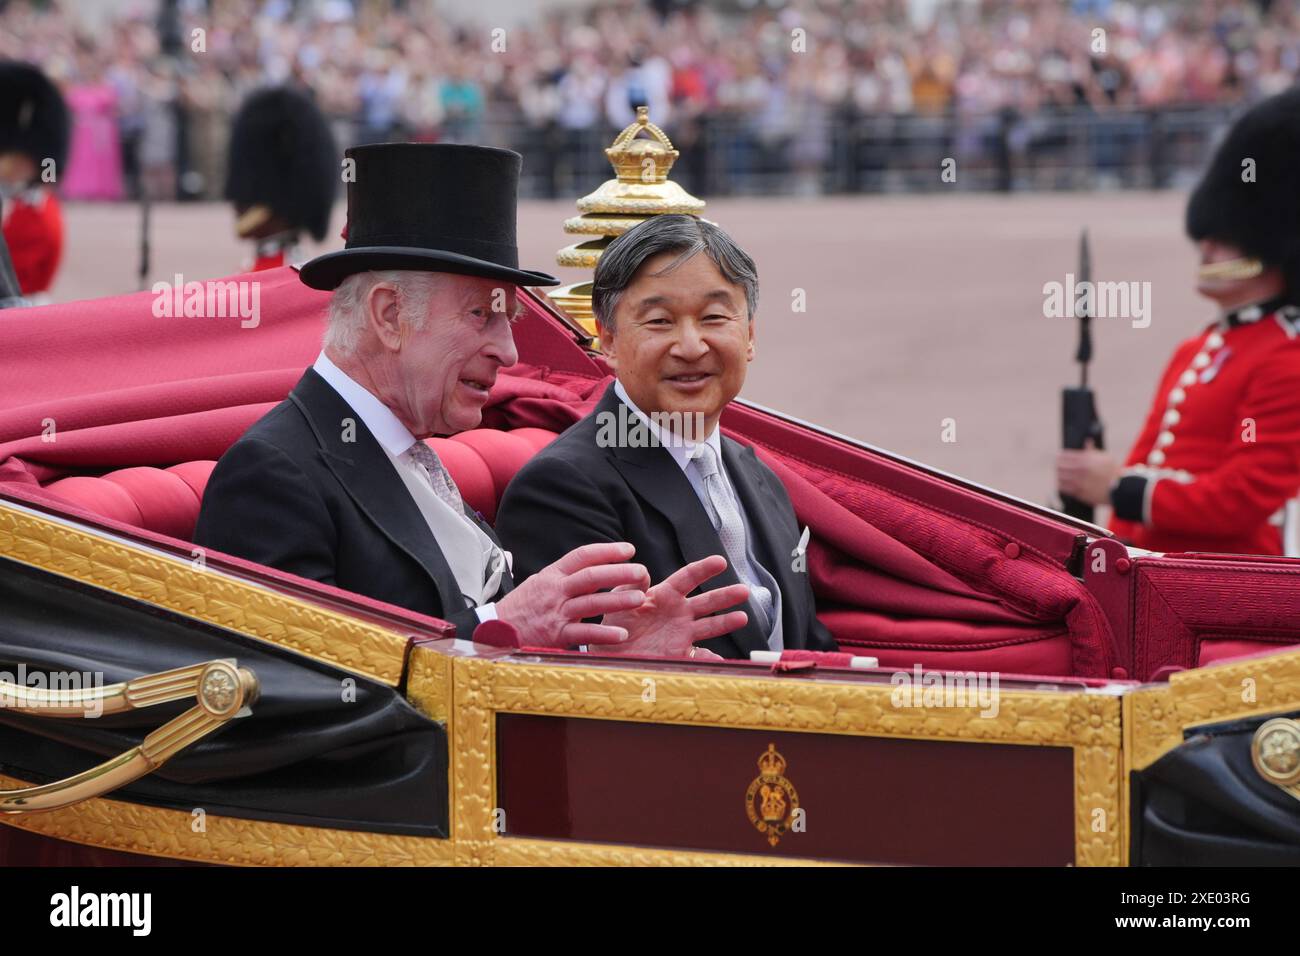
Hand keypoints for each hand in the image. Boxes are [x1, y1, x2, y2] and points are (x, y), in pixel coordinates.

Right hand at [495, 542, 649, 647]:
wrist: (495, 630)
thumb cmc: (522, 607)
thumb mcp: (540, 582)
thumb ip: (564, 575)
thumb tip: (592, 564)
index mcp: (553, 574)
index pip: (583, 555)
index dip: (608, 550)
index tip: (629, 549)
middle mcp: (555, 590)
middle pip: (591, 576)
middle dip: (619, 572)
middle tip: (641, 571)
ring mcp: (556, 612)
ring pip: (591, 602)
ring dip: (618, 600)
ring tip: (639, 598)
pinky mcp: (556, 635)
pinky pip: (584, 633)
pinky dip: (604, 634)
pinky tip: (621, 634)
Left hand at [601, 554, 749, 658]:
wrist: (608, 653)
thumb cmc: (613, 622)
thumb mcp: (618, 599)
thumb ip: (630, 585)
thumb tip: (643, 571)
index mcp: (664, 595)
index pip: (688, 577)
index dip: (704, 569)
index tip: (720, 562)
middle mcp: (677, 613)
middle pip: (706, 601)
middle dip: (725, 596)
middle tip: (744, 591)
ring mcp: (681, 634)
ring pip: (709, 626)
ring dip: (726, 622)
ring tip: (742, 618)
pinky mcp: (678, 654)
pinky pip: (698, 656)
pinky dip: (709, 659)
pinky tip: (719, 660)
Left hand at [1056, 440, 1121, 506]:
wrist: (1121, 488)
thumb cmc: (1113, 471)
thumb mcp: (1105, 457)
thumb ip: (1092, 451)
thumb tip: (1087, 441)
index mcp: (1085, 459)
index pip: (1064, 455)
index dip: (1060, 456)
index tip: (1058, 456)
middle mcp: (1080, 470)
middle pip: (1059, 466)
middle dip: (1058, 465)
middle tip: (1057, 465)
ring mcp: (1079, 482)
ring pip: (1060, 477)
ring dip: (1059, 475)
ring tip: (1059, 474)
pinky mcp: (1079, 493)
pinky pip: (1064, 488)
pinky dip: (1061, 485)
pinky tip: (1062, 483)